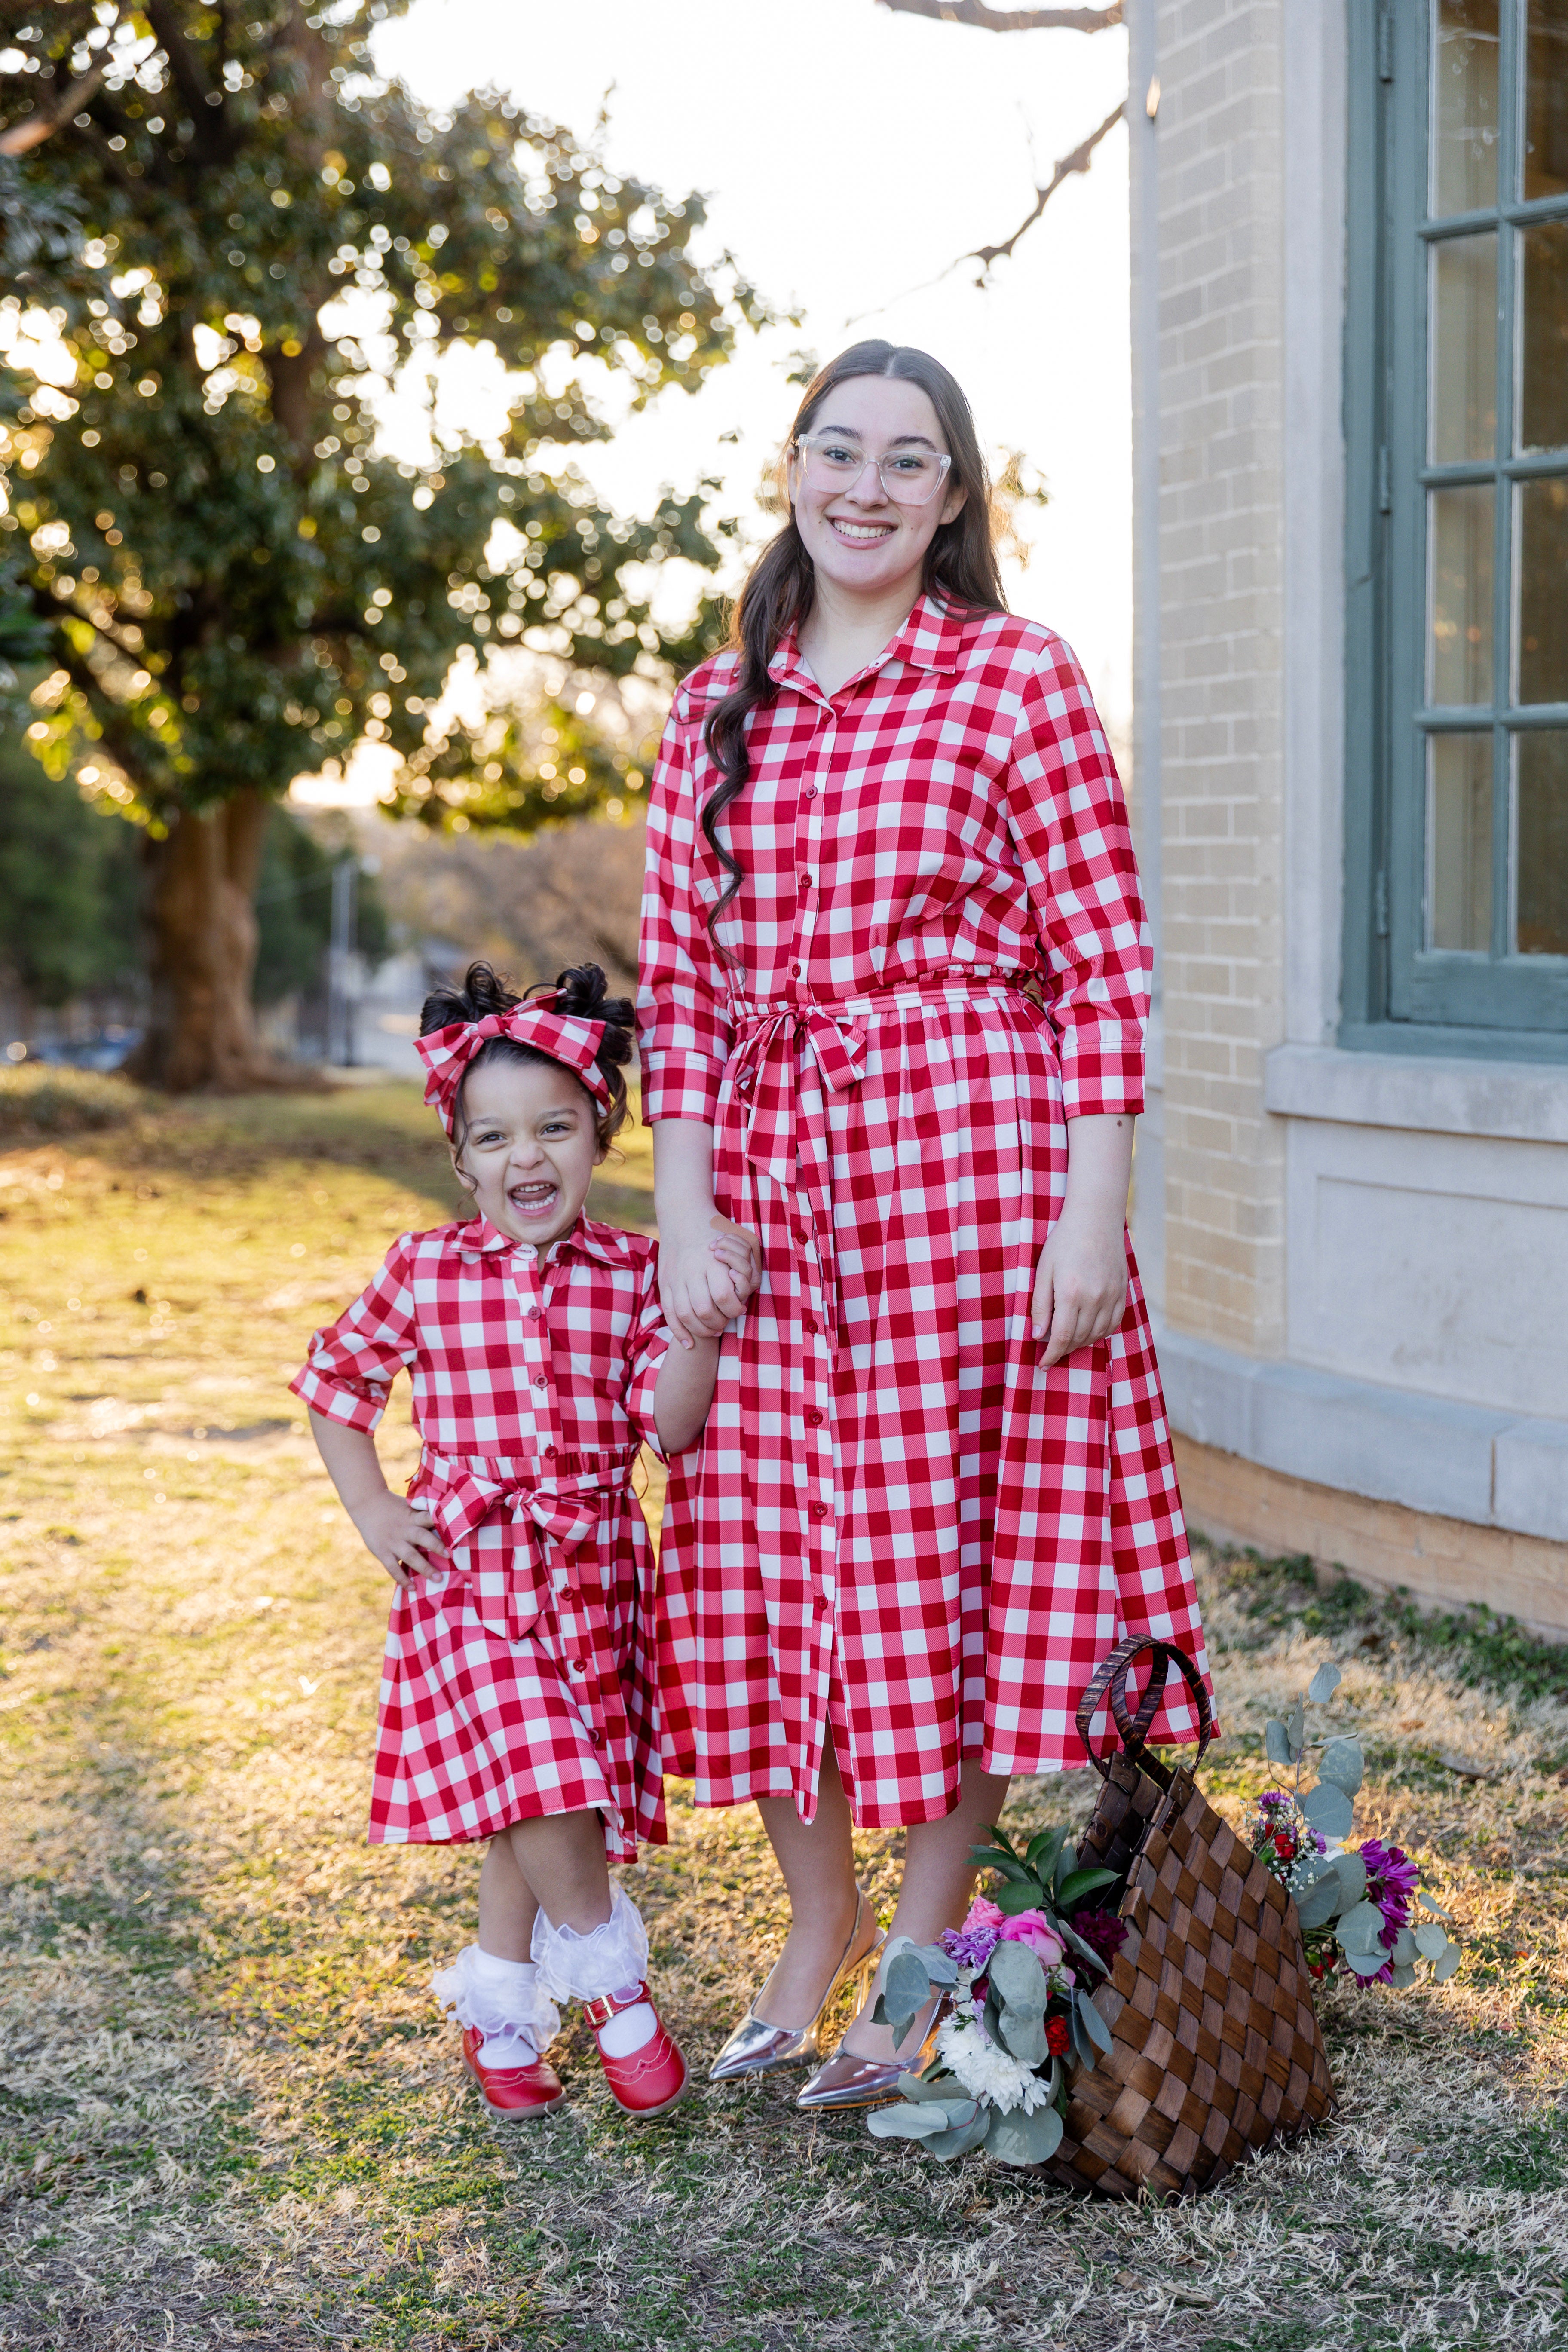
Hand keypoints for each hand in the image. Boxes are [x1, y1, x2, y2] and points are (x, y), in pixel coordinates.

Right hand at [347, 1489, 443, 1588]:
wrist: (366, 1503)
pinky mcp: (382, 1552)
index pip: (429, 1518)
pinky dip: (403, 1579)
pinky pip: (393, 1568)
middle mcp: (404, 1529)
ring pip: (410, 1556)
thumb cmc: (393, 1506)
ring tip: (438, 1579)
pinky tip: (413, 1588)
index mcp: (412, 1516)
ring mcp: (393, 1542)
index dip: (441, 1523)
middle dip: (437, 1547)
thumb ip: (422, 1516)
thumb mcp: (408, 1507)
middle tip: (450, 1557)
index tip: (456, 1531)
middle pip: (422, 1537)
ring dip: (424, 1568)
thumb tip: (444, 1523)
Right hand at [660, 1210, 760, 1347]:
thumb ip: (743, 1267)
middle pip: (704, 1310)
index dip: (734, 1310)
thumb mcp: (736, 1241)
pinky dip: (679, 1332)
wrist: (683, 1215)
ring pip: (685, 1315)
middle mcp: (692, 1271)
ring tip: (712, 1331)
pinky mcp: (664, 1283)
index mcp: (712, 1261)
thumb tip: (745, 1295)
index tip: (740, 1309)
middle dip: (718, 1323)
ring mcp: (675, 1278)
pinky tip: (689, 1343)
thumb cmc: (716, 1231)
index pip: (724, 1297)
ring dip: (700, 1330)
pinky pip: (669, 1313)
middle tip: (726, 1323)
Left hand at [1030, 1201, 1127, 1366]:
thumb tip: (1038, 1336)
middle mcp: (1095, 1298)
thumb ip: (1041, 1305)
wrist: (1096, 1219)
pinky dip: (1100, 1333)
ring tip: (1068, 1342)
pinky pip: (1113, 1323)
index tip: (1043, 1365)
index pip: (1062, 1337)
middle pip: (1080, 1339)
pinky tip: (1089, 1331)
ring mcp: (1112, 1296)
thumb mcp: (1043, 1270)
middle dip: (1064, 1350)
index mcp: (1071, 1293)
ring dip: (1081, 1343)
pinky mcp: (1123, 1292)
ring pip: (1097, 1334)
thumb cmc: (1064, 1242)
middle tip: (1051, 1352)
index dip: (1052, 1355)